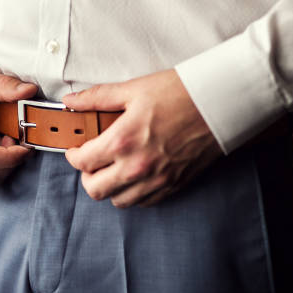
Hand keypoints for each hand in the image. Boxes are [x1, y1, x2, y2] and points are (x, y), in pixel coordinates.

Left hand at [63, 69, 222, 207]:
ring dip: (109, 187)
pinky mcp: (174, 186)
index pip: (82, 162)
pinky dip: (132, 193)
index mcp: (123, 140)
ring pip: (118, 201)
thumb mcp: (133, 89)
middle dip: (86, 176)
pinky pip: (143, 202)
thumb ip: (97, 98)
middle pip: (95, 189)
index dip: (72, 156)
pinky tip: (134, 175)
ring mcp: (156, 180)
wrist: (221, 103)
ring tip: (112, 168)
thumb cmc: (180, 92)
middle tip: (91, 161)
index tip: (75, 149)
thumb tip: (71, 101)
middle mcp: (137, 166)